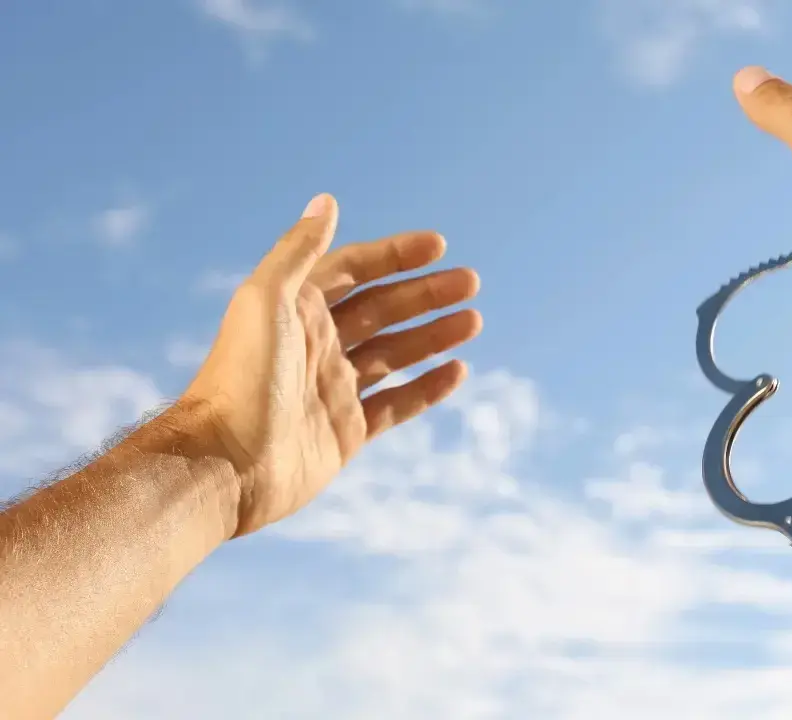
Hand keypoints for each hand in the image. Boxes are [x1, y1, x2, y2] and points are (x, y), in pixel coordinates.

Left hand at [184, 194, 481, 536]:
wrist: (224, 464)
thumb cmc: (240, 377)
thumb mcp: (266, 301)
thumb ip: (297, 252)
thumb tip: (326, 201)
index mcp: (297, 310)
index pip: (355, 270)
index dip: (395, 255)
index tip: (439, 246)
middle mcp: (317, 345)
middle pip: (383, 309)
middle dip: (426, 294)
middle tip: (470, 282)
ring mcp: (334, 389)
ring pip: (395, 354)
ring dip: (434, 334)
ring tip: (473, 320)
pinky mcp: (346, 432)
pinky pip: (396, 404)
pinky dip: (427, 388)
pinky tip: (456, 371)